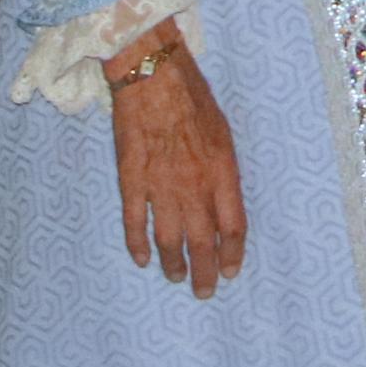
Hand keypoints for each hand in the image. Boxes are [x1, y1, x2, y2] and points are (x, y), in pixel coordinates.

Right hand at [108, 31, 245, 297]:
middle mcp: (194, 185)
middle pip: (203, 243)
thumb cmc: (192, 98)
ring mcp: (161, 185)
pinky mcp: (131, 180)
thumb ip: (224, 172)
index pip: (233, 227)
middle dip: (205, 272)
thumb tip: (224, 202)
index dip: (233, 253)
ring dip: (174, 265)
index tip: (231, 270)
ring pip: (170, 240)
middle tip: (205, 290)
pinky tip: (142, 259)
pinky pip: (135, 223)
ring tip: (175, 278)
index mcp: (222, 172)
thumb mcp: (224, 133)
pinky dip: (138, 245)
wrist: (153, 75)